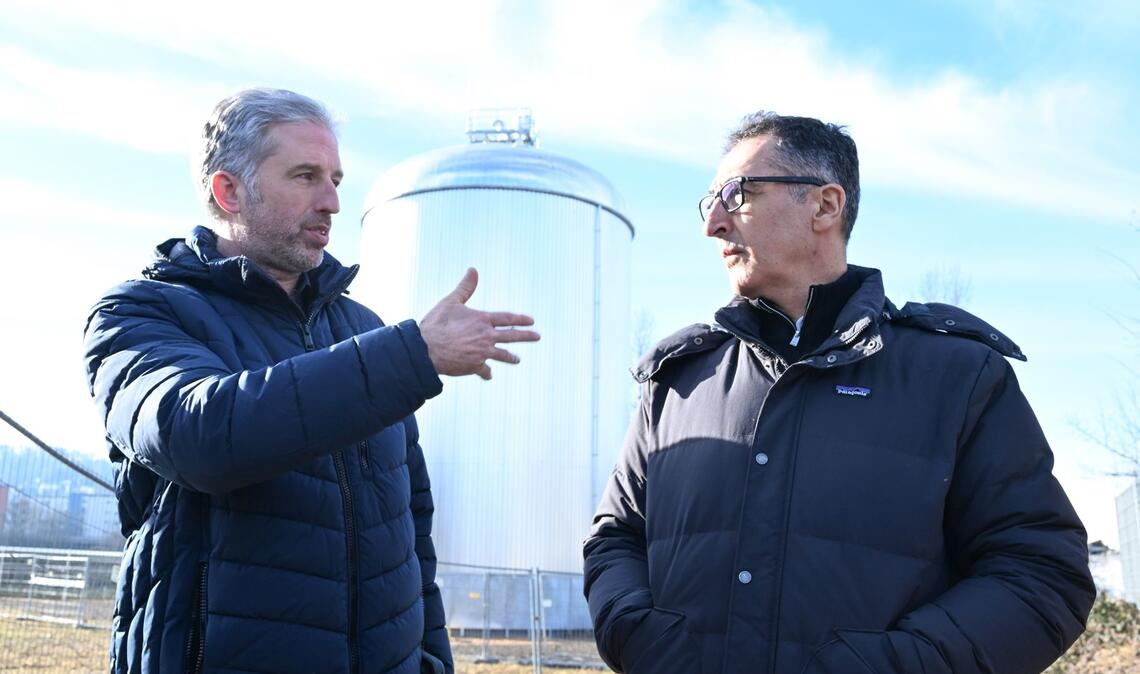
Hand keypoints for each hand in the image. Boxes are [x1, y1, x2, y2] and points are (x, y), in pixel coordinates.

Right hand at [418, 268, 540, 379]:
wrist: (427, 349)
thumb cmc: (436, 324)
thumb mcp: (451, 302)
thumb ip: (465, 288)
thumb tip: (473, 270)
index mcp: (482, 319)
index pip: (507, 318)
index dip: (521, 319)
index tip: (531, 321)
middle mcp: (486, 336)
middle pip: (512, 336)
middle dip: (526, 336)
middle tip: (537, 336)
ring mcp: (483, 352)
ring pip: (502, 355)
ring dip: (511, 357)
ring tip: (517, 360)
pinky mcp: (475, 366)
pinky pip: (485, 371)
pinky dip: (486, 373)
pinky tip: (488, 375)